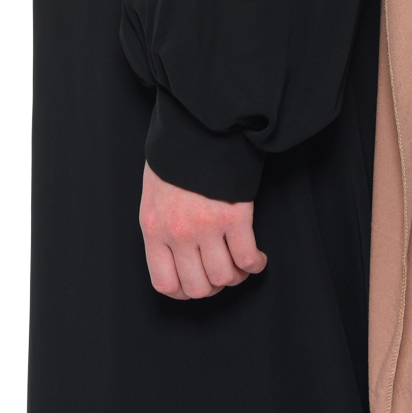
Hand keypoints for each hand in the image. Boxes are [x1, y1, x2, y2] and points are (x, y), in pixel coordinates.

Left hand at [139, 161, 267, 299]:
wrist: (199, 122)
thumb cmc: (176, 155)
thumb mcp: (154, 193)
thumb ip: (162, 224)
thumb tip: (177, 253)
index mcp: (154, 227)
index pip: (165, 283)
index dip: (185, 290)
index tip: (197, 282)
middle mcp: (178, 233)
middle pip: (198, 287)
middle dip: (213, 286)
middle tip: (221, 273)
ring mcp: (206, 226)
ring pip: (224, 277)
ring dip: (236, 276)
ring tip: (241, 264)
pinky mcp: (234, 215)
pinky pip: (247, 258)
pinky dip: (255, 264)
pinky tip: (257, 259)